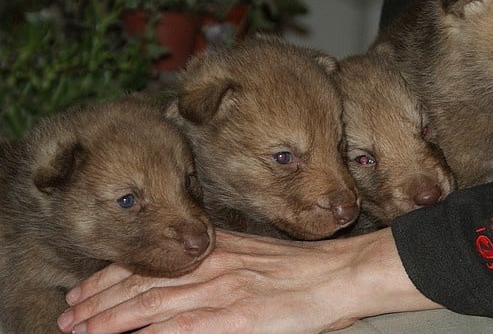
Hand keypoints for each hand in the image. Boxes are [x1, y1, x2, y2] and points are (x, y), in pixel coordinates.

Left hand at [58, 229, 440, 333]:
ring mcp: (224, 289)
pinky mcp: (239, 316)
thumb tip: (185, 276)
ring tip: (82, 331)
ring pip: (152, 304)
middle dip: (97, 301)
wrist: (343, 273)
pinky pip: (182, 328)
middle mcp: (213, 264)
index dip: (108, 277)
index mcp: (217, 247)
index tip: (82, 292)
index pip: (150, 260)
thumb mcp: (255, 254)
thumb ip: (218, 262)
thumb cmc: (305, 268)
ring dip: (110, 320)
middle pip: (141, 280)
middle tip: (68, 317)